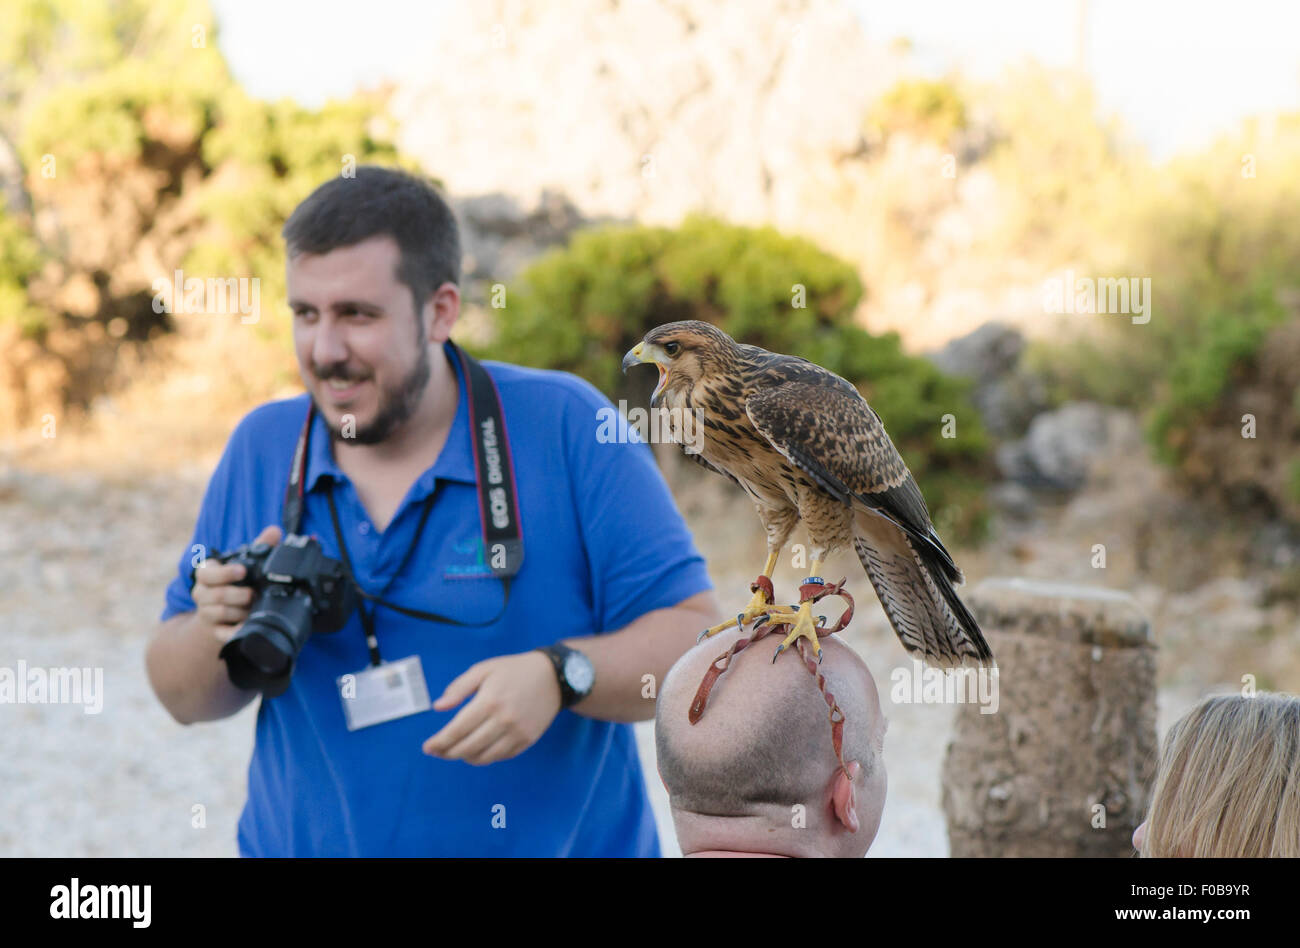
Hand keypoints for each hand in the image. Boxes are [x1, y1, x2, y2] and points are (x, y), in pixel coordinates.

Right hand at [193, 525, 281, 644]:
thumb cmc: (235, 583)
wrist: (222, 615)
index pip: (206, 573)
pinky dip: (236, 631)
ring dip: (240, 611)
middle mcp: (201, 593)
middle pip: (215, 595)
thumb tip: (275, 530)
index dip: (224, 573)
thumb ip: (259, 546)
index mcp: (206, 574)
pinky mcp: (213, 631)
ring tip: (253, 608)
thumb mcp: (245, 563)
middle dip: (238, 595)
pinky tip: (247, 628)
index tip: (242, 571)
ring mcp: (205, 613)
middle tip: (254, 594)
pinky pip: (223, 633)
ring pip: (220, 612)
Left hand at [422, 651, 561, 764]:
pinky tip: (477, 749)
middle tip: (437, 751)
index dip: (439, 742)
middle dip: (447, 752)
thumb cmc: (513, 670)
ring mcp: (517, 733)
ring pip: (483, 757)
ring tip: (456, 751)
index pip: (457, 730)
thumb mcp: (484, 669)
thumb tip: (438, 707)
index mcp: (489, 701)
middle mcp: (503, 720)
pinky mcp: (527, 741)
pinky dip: (485, 757)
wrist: (553, 677)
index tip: (427, 748)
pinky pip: (500, 757)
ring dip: (465, 758)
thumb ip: (459, 688)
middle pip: (467, 748)